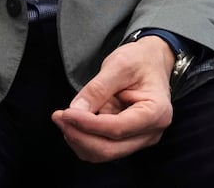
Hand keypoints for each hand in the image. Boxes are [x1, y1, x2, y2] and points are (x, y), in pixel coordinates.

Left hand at [51, 37, 175, 162]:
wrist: (152, 61)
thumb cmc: (140, 60)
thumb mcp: (119, 65)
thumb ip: (98, 88)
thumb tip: (76, 110)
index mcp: (155, 113)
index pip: (117, 129)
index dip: (88, 124)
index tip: (65, 113)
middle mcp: (151, 132)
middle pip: (110, 149)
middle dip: (80, 136)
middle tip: (58, 117)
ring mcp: (140, 139)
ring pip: (104, 153)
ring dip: (79, 140)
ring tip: (63, 118)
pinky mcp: (128, 139)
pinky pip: (104, 148)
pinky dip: (85, 140)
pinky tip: (74, 123)